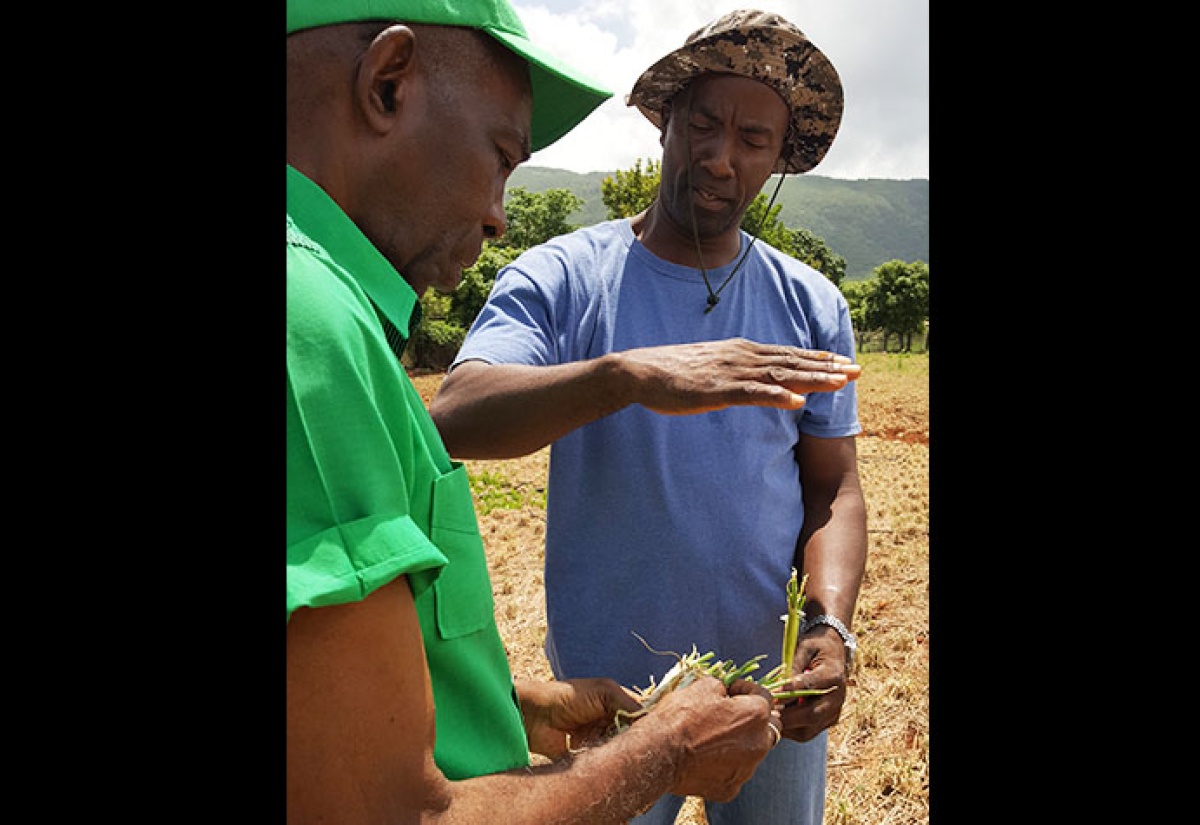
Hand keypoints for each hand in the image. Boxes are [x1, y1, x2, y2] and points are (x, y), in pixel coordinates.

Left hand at [516, 678, 641, 758]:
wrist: (536, 716)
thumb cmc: (568, 696)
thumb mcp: (604, 691)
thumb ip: (628, 703)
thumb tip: (651, 719)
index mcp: (617, 704)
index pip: (642, 716)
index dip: (651, 724)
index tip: (663, 732)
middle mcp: (612, 723)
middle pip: (635, 736)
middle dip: (640, 742)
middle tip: (651, 749)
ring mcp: (602, 742)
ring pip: (623, 751)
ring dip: (627, 754)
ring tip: (633, 756)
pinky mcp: (591, 758)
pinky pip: (608, 764)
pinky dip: (614, 765)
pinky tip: (619, 765)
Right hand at [616, 338, 860, 414]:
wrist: (640, 371)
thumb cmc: (672, 372)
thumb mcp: (710, 368)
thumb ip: (733, 370)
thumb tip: (750, 378)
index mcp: (741, 351)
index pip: (787, 353)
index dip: (817, 357)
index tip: (842, 361)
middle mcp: (742, 356)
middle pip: (792, 361)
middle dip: (827, 367)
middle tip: (858, 371)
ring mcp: (731, 372)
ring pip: (781, 375)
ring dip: (812, 379)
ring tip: (840, 384)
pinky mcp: (718, 389)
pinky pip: (753, 394)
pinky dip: (777, 396)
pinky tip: (797, 402)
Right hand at [649, 675, 779, 801]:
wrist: (659, 753)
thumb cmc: (681, 717)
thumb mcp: (703, 686)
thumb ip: (722, 687)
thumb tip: (723, 693)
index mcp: (756, 716)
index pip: (763, 696)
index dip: (746, 689)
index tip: (731, 690)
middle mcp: (758, 745)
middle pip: (765, 729)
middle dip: (752, 720)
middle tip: (729, 715)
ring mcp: (745, 771)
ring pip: (750, 753)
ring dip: (738, 744)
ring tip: (712, 739)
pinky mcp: (729, 789)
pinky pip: (733, 773)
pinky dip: (724, 765)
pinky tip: (705, 759)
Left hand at [776, 629, 850, 742]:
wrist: (835, 654)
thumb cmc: (816, 647)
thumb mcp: (805, 647)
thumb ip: (794, 664)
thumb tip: (781, 685)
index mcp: (833, 674)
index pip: (811, 686)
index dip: (791, 691)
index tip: (773, 693)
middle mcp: (838, 697)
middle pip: (812, 715)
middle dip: (786, 716)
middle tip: (766, 712)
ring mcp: (834, 712)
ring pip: (809, 730)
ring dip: (787, 726)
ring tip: (769, 717)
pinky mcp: (828, 721)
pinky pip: (808, 732)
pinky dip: (791, 730)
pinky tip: (778, 719)